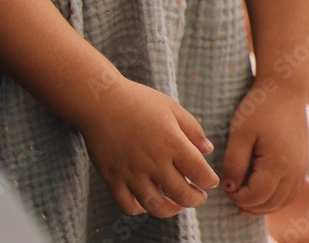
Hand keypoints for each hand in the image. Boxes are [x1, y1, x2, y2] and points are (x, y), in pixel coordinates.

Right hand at [79, 79, 219, 218]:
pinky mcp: (112, 178)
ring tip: (176, 204)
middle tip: (197, 196)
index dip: (209, 181)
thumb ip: (192, 128)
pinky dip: (140, 209)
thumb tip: (208, 151)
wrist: (99, 99)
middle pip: (183, 195)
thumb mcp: (170, 106)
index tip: (208, 180)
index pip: (201, 174)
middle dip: (195, 199)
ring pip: (157, 206)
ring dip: (171, 209)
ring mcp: (132, 172)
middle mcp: (154, 161)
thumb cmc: (137, 100)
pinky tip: (146, 201)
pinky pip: (128, 205)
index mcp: (172, 142)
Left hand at [222, 82, 308, 214]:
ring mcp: (300, 169)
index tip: (223, 188)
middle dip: (249, 204)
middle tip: (230, 195)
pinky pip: (290, 192)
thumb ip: (234, 161)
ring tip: (243, 200)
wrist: (284, 90)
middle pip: (271, 203)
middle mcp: (293, 171)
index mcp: (277, 164)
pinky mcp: (301, 164)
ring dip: (263, 205)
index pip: (256, 196)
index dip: (237, 197)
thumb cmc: (259, 107)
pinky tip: (261, 193)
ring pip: (282, 201)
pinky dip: (276, 199)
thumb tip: (229, 187)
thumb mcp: (240, 131)